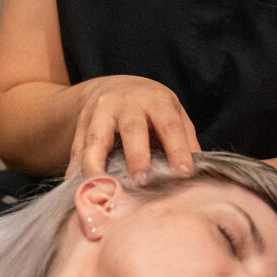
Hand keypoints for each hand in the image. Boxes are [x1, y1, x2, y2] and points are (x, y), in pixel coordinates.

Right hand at [67, 76, 200, 181]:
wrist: (109, 87)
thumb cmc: (149, 108)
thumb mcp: (171, 112)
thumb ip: (185, 138)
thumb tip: (200, 169)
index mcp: (155, 100)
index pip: (169, 125)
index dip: (177, 148)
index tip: (183, 173)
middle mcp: (125, 103)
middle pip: (132, 128)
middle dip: (137, 155)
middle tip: (142, 181)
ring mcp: (99, 113)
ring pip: (96, 138)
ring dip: (97, 163)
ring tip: (102, 187)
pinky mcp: (80, 126)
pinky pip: (76, 149)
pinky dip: (76, 169)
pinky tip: (78, 188)